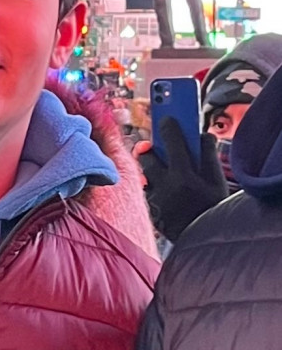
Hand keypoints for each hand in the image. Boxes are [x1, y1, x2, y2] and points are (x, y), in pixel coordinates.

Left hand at [138, 116, 227, 241]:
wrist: (207, 245)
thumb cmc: (215, 211)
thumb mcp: (218, 183)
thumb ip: (209, 156)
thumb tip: (203, 135)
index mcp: (184, 176)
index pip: (171, 142)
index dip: (168, 126)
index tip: (166, 117)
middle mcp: (165, 187)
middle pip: (146, 157)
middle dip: (150, 151)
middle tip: (157, 149)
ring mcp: (155, 200)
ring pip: (144, 176)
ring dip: (151, 173)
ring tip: (164, 174)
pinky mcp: (150, 212)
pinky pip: (146, 194)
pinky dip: (154, 190)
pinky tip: (165, 194)